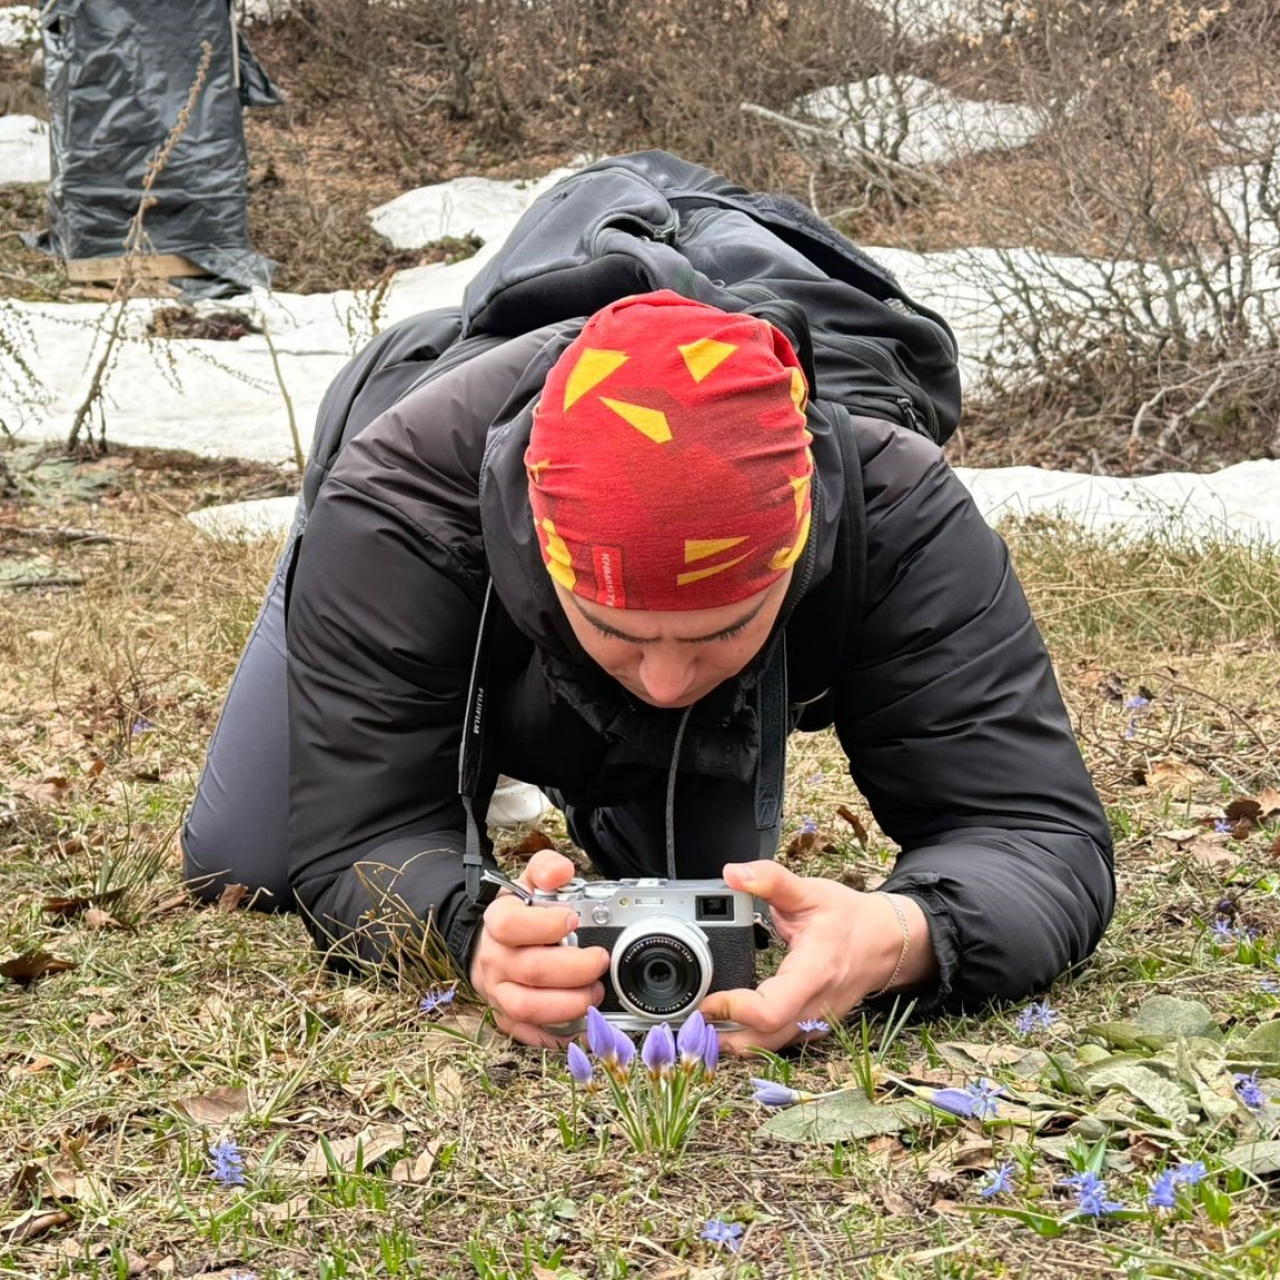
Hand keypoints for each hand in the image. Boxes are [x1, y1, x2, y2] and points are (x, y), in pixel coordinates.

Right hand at [469, 848, 610, 1048]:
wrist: (489, 945)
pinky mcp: (507, 1018)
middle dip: (575, 969)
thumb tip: (561, 872)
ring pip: (528, 1008)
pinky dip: (558, 1036)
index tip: (573, 919)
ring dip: (569, 1003)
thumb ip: (547, 868)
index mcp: (498, 922)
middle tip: (600, 961)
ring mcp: (498, 992)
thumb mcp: (529, 882)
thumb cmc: (518, 914)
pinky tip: (584, 1027)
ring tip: (595, 993)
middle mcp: (495, 960)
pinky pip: (529, 1034)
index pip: (510, 925)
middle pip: (531, 970)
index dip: (545, 924)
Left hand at [697, 861, 933, 1055]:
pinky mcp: (810, 1028)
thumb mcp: (810, 891)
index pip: (771, 1011)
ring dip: (732, 1042)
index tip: (707, 999)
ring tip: (700, 1025)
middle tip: (689, 1019)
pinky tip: (726, 1025)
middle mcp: (814, 1007)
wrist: (885, 943)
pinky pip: (776, 1044)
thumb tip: (733, 873)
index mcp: (813, 973)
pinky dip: (748, 1039)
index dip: (734, 1011)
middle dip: (722, 1036)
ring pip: (768, 1049)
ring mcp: (814, 1023)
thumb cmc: (849, 918)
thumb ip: (770, 880)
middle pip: (763, 1042)